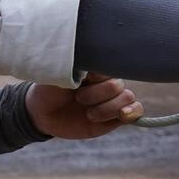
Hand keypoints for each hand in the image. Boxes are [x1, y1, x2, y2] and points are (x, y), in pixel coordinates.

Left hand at [25, 72, 141, 140]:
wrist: (42, 113)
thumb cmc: (49, 88)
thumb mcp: (58, 73)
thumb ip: (78, 65)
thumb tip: (94, 61)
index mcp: (96, 67)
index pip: (111, 65)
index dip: (97, 76)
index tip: (83, 79)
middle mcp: (107, 82)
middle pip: (117, 85)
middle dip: (96, 95)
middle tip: (78, 98)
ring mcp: (113, 99)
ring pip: (127, 98)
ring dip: (106, 108)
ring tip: (88, 114)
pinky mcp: (115, 118)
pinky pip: (136, 112)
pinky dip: (132, 113)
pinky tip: (122, 115)